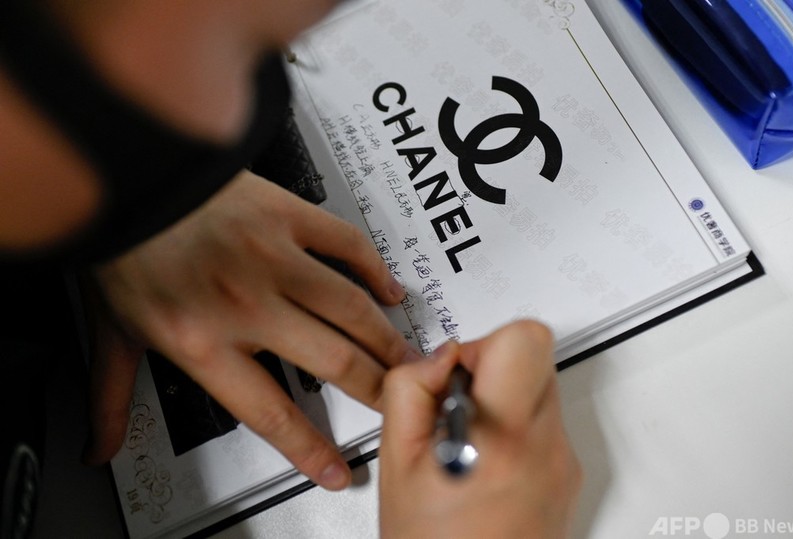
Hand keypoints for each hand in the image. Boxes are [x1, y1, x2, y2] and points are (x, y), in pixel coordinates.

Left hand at [84, 170, 415, 489]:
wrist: (125, 172)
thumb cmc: (121, 247)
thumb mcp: (111, 332)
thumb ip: (113, 397)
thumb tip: (100, 444)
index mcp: (202, 342)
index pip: (270, 413)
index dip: (310, 448)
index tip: (336, 467)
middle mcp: (246, 305)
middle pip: (333, 362)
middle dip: (376, 390)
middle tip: (395, 400)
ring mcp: (273, 258)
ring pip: (351, 310)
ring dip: (386, 340)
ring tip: (406, 357)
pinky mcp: (287, 216)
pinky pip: (347, 245)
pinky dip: (375, 270)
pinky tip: (387, 289)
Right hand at [379, 320, 581, 537]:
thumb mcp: (397, 464)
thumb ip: (409, 391)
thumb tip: (438, 358)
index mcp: (502, 439)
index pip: (526, 340)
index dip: (485, 343)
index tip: (458, 373)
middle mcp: (546, 448)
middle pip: (536, 357)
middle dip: (490, 369)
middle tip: (458, 407)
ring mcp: (564, 463)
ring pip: (541, 387)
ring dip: (503, 397)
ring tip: (470, 442)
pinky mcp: (569, 475)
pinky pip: (545, 423)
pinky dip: (514, 427)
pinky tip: (485, 463)